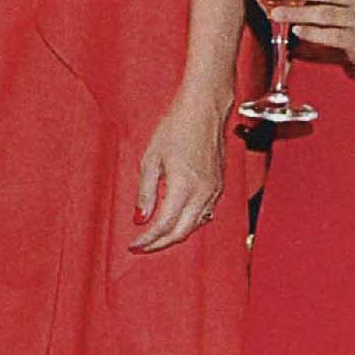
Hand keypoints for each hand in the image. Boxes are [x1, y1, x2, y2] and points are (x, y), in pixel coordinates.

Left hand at [131, 87, 229, 251]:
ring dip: (175, 235)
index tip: (135, 244)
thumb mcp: (151, 158)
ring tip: (156, 236)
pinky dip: (189, 223)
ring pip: (195, 226)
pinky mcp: (219, 186)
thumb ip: (145, 192)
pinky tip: (176, 220)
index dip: (148, 239)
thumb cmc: (178, 125)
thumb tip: (141, 217)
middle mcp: (203, 192)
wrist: (204, 109)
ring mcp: (214, 190)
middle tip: (143, 246)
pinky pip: (205, 214)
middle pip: (181, 232)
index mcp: (183, 186)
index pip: (164, 225)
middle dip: (160, 243)